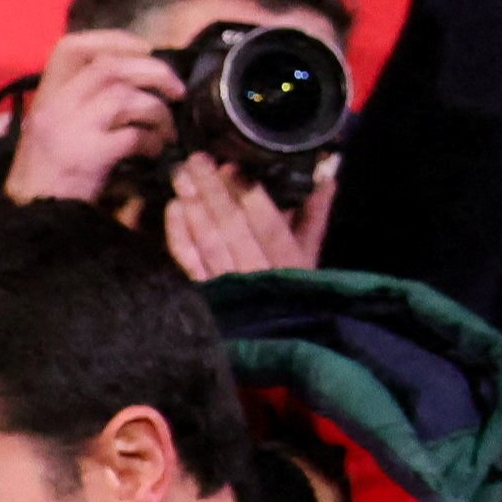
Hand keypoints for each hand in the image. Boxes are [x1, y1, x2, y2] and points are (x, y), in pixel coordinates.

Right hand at [4, 32, 179, 204]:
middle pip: (110, 67)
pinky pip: (133, 135)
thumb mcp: (55, 125)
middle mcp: (55, 106)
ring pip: (126, 98)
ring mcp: (70, 129)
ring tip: (167, 129)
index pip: (70, 47)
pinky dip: (152, 140)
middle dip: (154, 71)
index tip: (145, 48)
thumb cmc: (49, 171)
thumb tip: (134, 77)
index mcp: (46, 95)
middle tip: (177, 89)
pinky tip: (155, 149)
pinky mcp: (88, 156)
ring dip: (159, 111)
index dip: (113, 40)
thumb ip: (82, 98)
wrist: (32, 215)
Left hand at [158, 152, 335, 279]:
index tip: (234, 168)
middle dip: (214, 191)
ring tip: (183, 176)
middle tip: (198, 160)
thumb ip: (315, 218)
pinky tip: (173, 209)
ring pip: (208, 241)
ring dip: (194, 206)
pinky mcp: (203, 290)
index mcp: (288, 263)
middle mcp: (256, 272)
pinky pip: (188, 261)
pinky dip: (179, 234)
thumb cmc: (294, 293)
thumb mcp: (310, 258)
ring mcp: (226, 283)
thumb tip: (328, 180)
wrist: (270, 341)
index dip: (251, 197)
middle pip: (232, 227)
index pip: (269, 226)